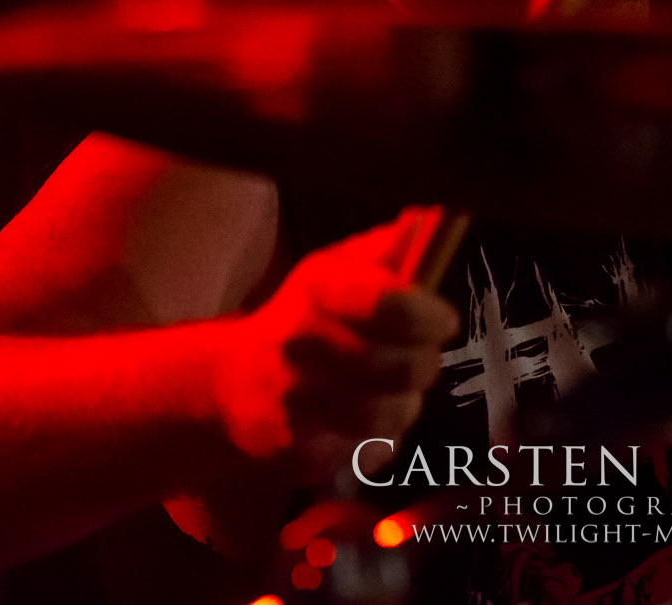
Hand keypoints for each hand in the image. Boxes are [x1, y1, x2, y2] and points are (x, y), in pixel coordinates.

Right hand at [213, 212, 459, 485]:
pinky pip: (370, 452)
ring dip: (406, 405)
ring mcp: (296, 401)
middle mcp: (301, 342)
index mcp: (318, 288)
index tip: (442, 322)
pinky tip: (363, 424)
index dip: (432, 317)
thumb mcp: (336, 270)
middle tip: (419, 361)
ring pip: (393, 414)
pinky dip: (380, 441)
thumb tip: (435, 219)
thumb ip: (388, 248)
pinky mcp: (298, 450)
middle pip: (404, 366)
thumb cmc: (303, 317)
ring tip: (394, 394)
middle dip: (424, 365)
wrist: (229, 384)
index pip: (393, 305)